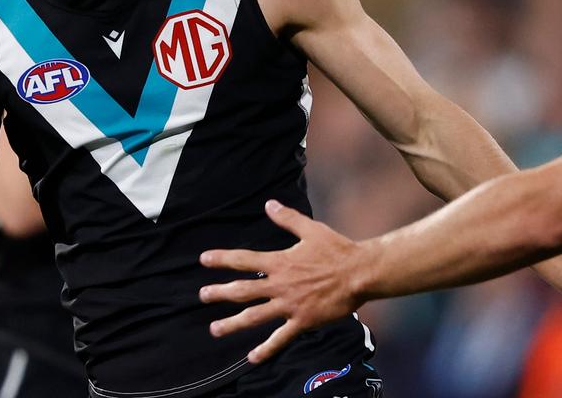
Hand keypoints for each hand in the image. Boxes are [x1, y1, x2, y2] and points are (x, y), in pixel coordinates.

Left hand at [198, 200, 364, 363]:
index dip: (222, 259)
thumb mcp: (310, 229)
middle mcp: (280, 285)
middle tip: (202, 295)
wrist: (359, 274)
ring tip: (215, 329)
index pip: (244, 260)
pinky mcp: (302, 321)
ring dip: (233, 323)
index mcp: (280, 262)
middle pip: (243, 290)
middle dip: (220, 293)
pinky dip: (266, 349)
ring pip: (255, 316)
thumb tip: (269, 204)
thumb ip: (287, 219)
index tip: (204, 259)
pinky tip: (252, 357)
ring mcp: (290, 305)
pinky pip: (280, 338)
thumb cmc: (336, 250)